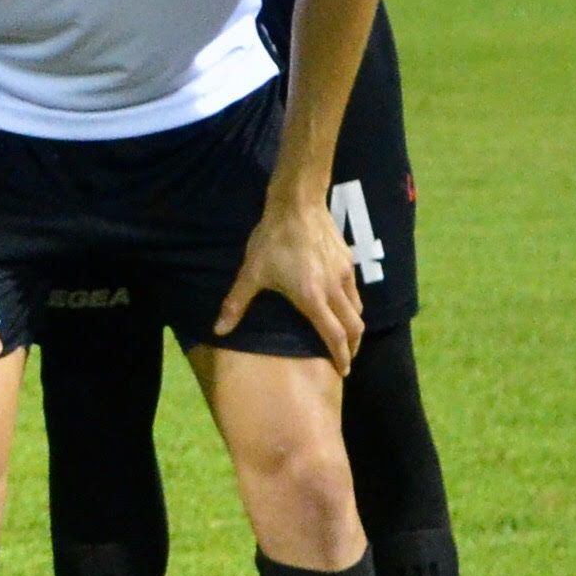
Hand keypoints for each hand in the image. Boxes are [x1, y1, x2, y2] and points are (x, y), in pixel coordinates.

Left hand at [221, 190, 365, 367]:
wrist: (297, 205)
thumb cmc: (272, 240)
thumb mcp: (250, 273)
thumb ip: (236, 304)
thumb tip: (218, 330)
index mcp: (312, 298)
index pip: (334, 336)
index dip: (341, 356)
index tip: (343, 370)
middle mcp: (334, 290)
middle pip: (354, 326)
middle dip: (353, 346)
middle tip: (347, 358)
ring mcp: (345, 274)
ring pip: (357, 308)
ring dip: (354, 325)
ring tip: (345, 334)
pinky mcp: (348, 260)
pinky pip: (355, 290)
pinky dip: (352, 304)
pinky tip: (340, 302)